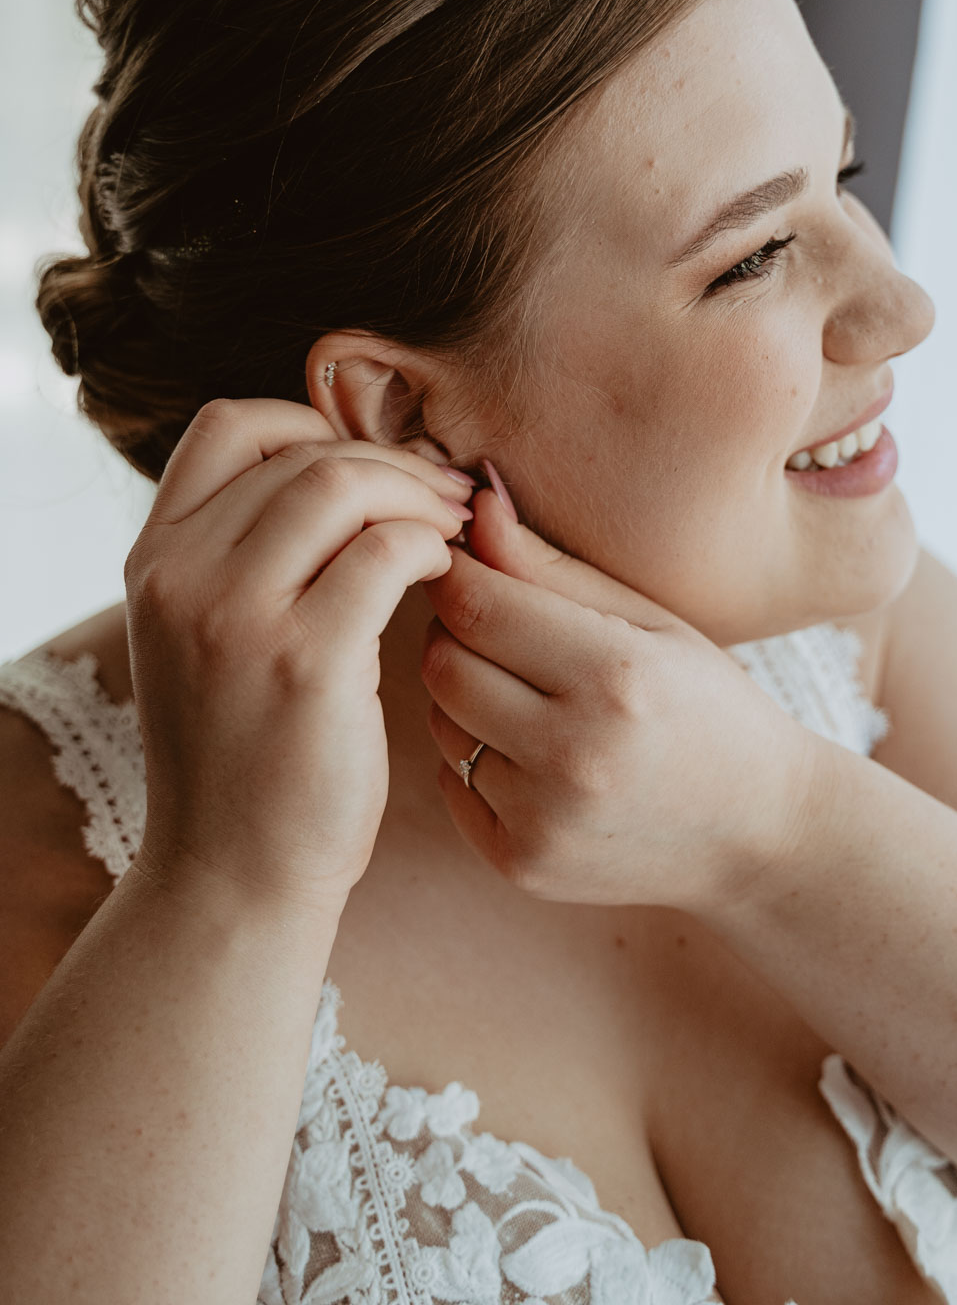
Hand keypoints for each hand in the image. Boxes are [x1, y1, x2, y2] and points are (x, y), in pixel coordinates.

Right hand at [124, 398, 474, 913]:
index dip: (310, 424)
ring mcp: (237, 616)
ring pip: (345, 485)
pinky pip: (387, 552)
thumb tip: (346, 471)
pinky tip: (444, 576)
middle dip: (391, 462)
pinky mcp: (305, 661)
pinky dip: (429, 547)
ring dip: (417, 493)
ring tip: (452, 527)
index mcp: (156, 562)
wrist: (234, 879)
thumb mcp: (211, 640)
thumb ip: (247, 556)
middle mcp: (182, 577)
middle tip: (445, 495)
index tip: (370, 467)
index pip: (228, 426)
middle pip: (303, 453)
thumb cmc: (246, 759)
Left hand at [420, 485, 821, 911]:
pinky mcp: (522, 863)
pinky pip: (452, 784)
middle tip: (496, 624)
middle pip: (443, 665)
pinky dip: (474, 758)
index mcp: (615, 674)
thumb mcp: (652, 621)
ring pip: (440, 724)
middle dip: (455, 633)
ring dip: (464, 696)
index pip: (478, 605)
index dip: (455, 573)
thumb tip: (476, 509)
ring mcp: (544, 818)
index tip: (461, 560)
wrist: (758, 831)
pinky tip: (531, 752)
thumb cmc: (708, 706)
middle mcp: (574, 753)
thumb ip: (554, 569)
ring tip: (526, 692)